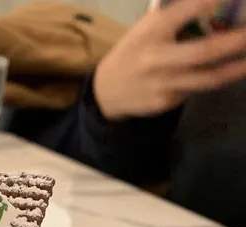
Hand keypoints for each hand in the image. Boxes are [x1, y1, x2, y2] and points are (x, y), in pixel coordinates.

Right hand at [93, 0, 245, 119]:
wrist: (107, 93)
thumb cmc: (133, 52)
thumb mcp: (146, 28)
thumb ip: (172, 17)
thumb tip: (209, 4)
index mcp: (151, 32)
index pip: (182, 12)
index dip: (206, 2)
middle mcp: (157, 58)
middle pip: (202, 52)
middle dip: (232, 43)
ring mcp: (162, 84)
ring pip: (205, 78)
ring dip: (234, 70)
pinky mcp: (165, 102)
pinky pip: (194, 89)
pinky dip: (210, 79)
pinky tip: (221, 72)